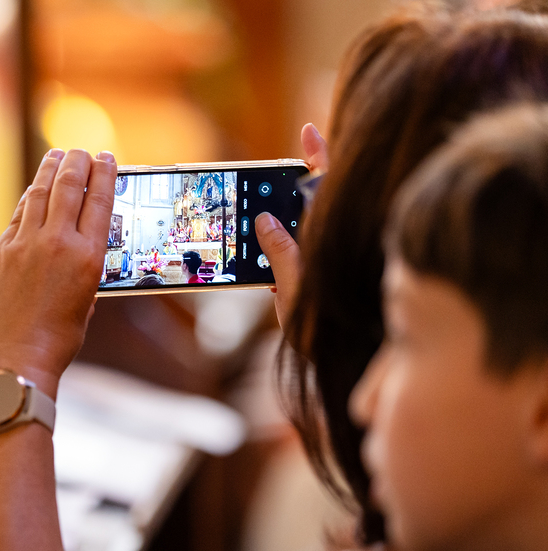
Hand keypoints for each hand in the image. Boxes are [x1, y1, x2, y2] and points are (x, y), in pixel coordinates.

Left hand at [0, 149, 116, 397]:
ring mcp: (24, 245)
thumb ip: (83, 269)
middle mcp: (56, 243)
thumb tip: (77, 248)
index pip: (99, 200)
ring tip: (57, 156)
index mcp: (87, 258)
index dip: (104, 174)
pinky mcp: (1, 253)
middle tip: (82, 151)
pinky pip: (19, 215)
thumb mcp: (85, 301)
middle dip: (78, 162)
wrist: (14, 361)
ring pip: (40, 193)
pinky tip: (34, 191)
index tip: (107, 158)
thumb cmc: (56, 341)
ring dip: (50, 170)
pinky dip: (30, 198)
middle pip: (69, 187)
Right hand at [255, 123, 327, 331]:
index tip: (308, 130)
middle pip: (316, 203)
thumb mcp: (295, 291)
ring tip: (254, 224)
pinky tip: (266, 258)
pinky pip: (302, 252)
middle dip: (289, 193)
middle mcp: (335, 244)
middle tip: (260, 184)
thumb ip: (281, 253)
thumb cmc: (329, 332)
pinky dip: (284, 250)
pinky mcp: (321, 275)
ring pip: (307, 229)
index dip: (320, 156)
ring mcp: (330, 259)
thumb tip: (264, 219)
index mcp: (333, 239)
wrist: (349, 367)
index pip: (330, 185)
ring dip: (282, 226)